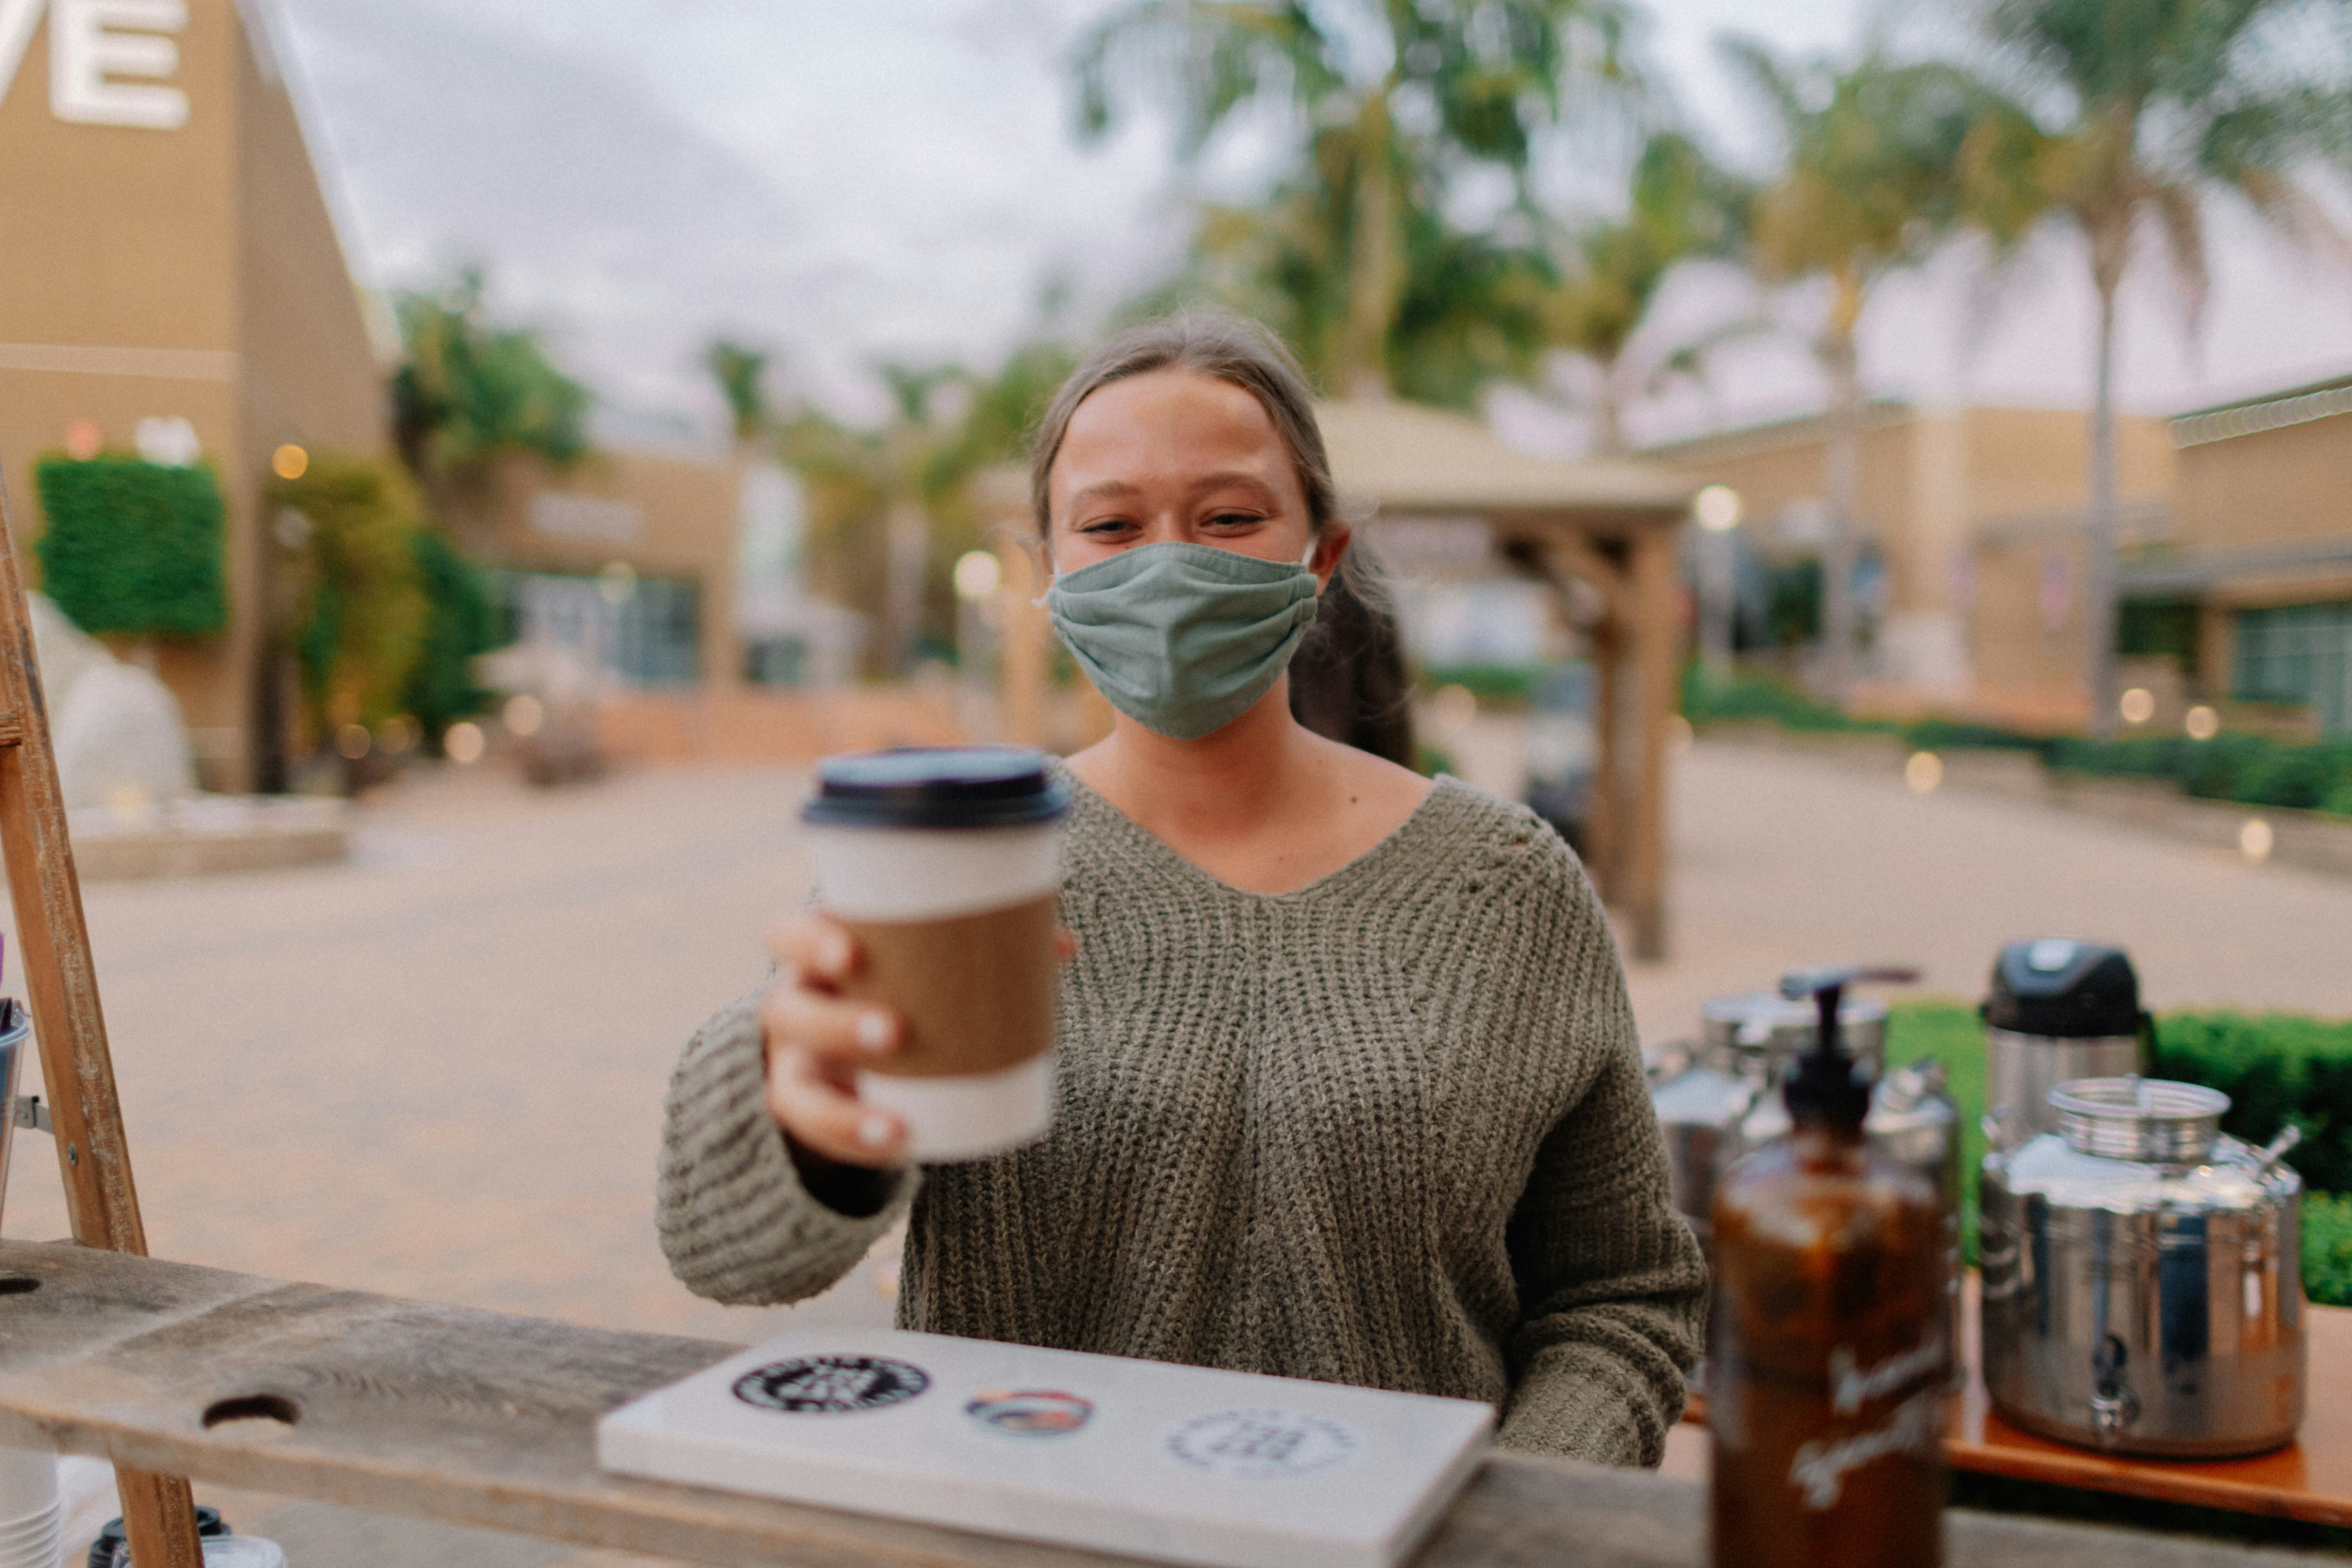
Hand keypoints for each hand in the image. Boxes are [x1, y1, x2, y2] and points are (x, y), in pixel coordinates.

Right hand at [761, 913, 1082, 1171]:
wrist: (859, 1048)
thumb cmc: (903, 983)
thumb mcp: (926, 962)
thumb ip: (986, 947)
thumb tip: (1064, 946)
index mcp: (818, 956)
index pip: (788, 936)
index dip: (809, 941)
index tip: (852, 952)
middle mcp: (795, 1007)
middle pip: (784, 1010)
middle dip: (833, 1023)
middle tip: (894, 1031)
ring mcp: (796, 1066)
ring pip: (790, 1091)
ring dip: (838, 1113)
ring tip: (895, 1127)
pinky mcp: (812, 1112)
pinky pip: (818, 1139)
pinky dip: (856, 1146)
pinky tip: (897, 1148)